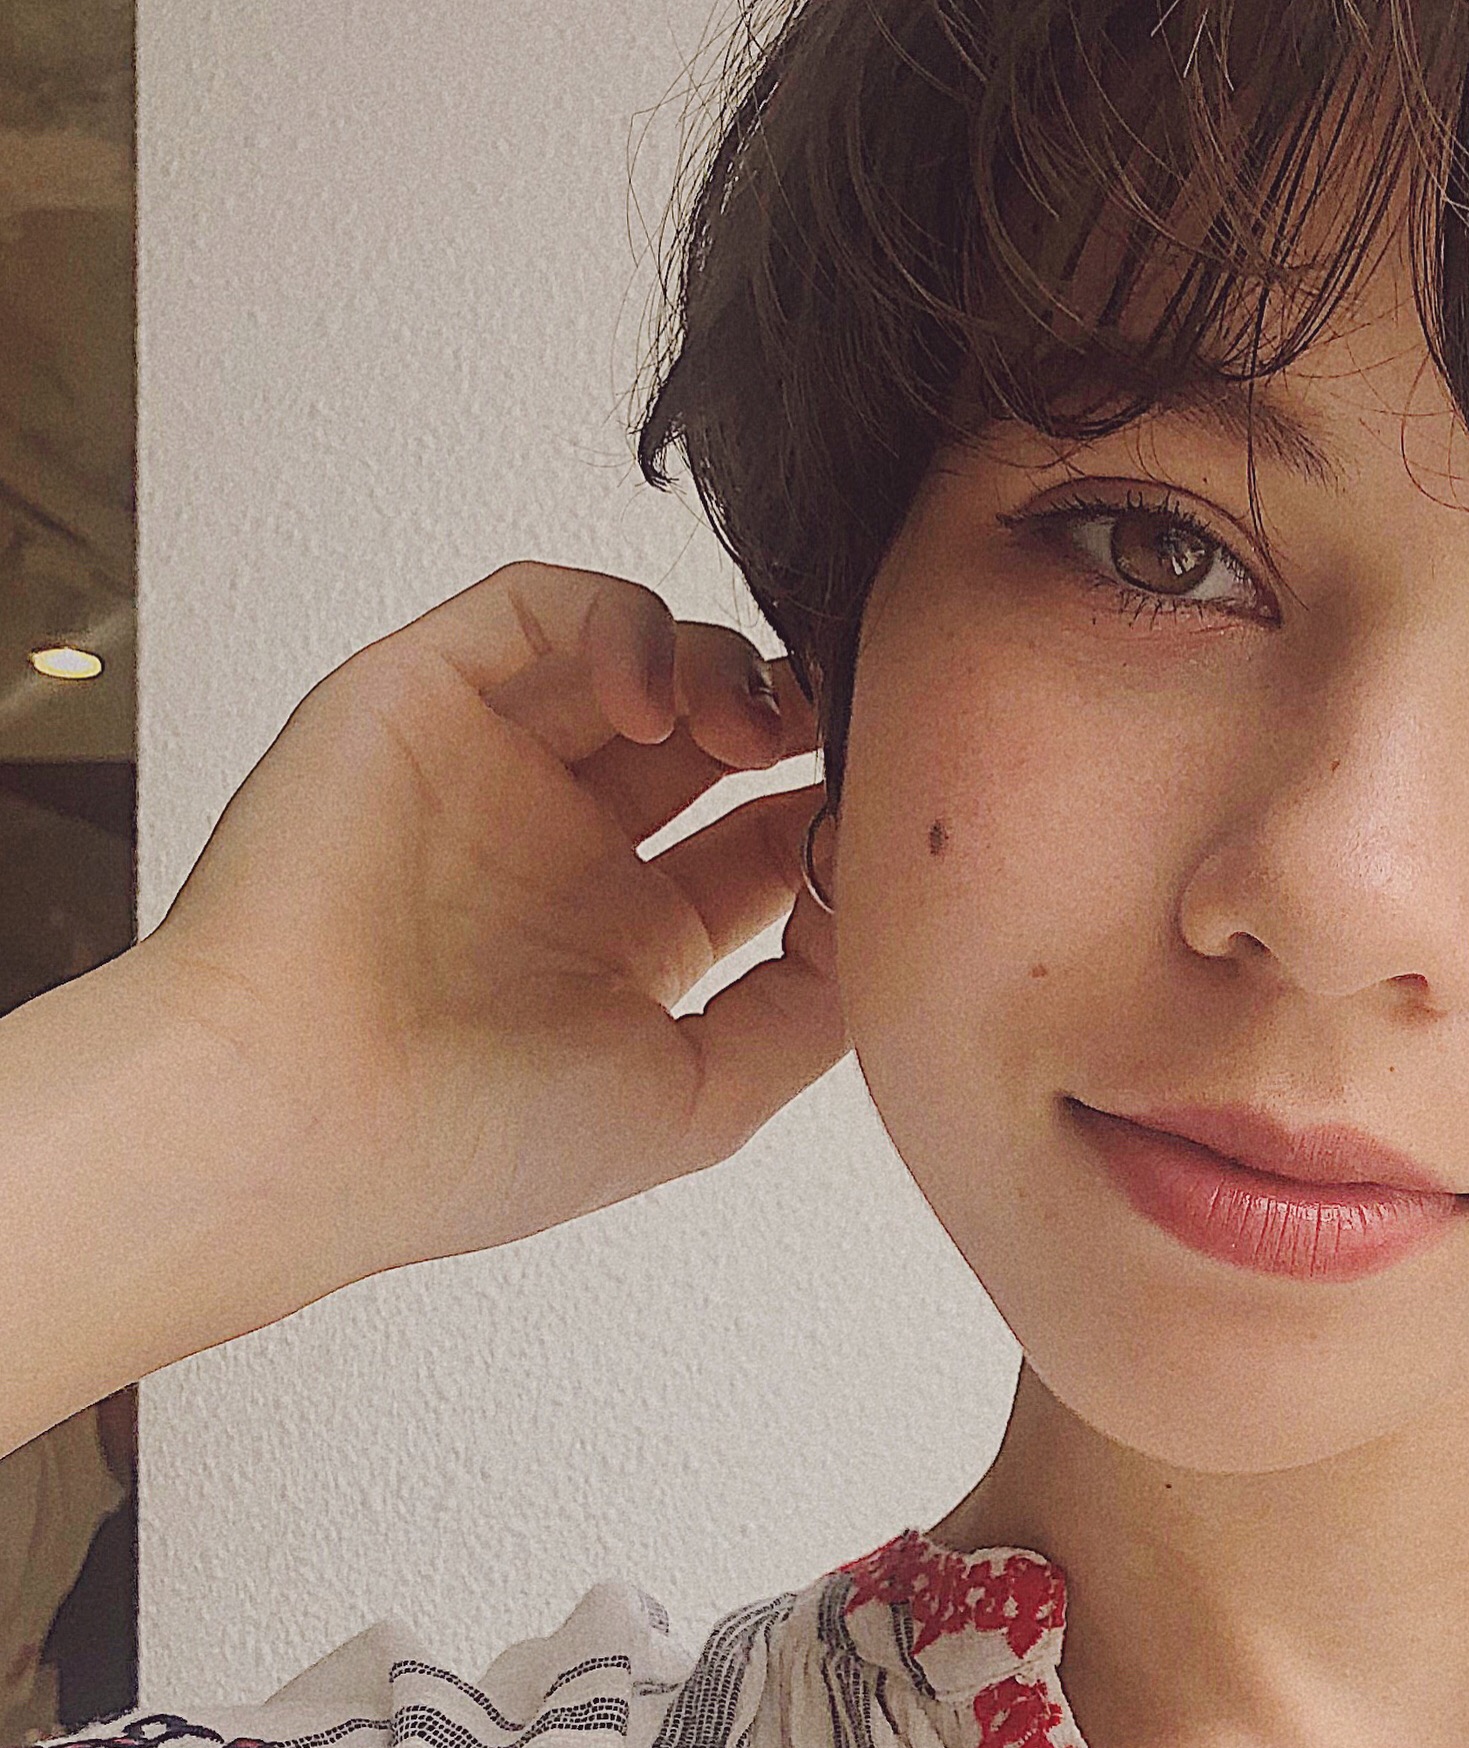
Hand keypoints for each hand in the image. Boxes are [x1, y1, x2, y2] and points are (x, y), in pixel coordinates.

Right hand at [143, 561, 844, 1281]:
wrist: (298, 1113)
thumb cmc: (474, 1142)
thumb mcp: (700, 1099)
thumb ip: (809, 1010)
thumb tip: (883, 911)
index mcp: (625, 945)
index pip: (763, 846)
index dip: (836, 820)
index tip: (892, 821)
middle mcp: (562, 849)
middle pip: (716, 741)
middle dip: (799, 726)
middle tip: (853, 733)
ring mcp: (494, 766)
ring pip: (640, 659)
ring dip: (724, 669)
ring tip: (756, 724)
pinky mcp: (423, 693)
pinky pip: (535, 605)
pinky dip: (621, 621)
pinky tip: (661, 697)